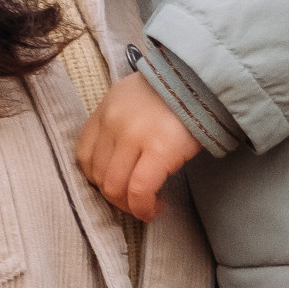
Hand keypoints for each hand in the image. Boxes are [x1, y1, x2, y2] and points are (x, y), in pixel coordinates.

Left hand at [75, 74, 200, 221]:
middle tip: (135, 203)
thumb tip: (119, 164)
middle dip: (115, 198)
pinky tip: (155, 209)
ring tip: (147, 207)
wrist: (204, 78)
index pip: (84, 154)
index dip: (97, 179)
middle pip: (98, 175)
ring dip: (129, 206)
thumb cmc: (174, 92)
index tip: (115, 187)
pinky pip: (140, 190)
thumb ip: (119, 124)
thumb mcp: (133, 99)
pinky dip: (143, 207)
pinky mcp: (159, 149)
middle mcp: (113, 121)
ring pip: (114, 186)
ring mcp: (134, 135)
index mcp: (105, 108)